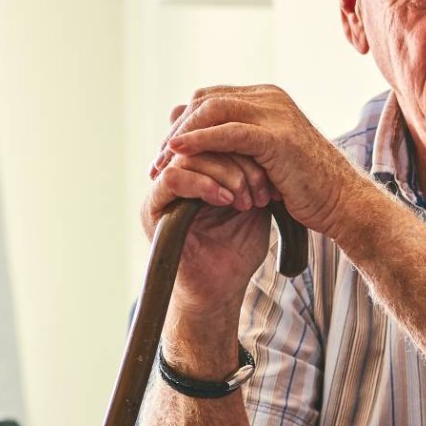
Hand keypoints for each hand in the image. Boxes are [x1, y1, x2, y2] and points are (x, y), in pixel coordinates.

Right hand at [145, 110, 277, 315]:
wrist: (221, 289)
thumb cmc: (238, 249)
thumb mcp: (253, 202)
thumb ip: (254, 172)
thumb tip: (268, 138)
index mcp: (199, 169)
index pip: (216, 135)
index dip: (244, 145)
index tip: (272, 168)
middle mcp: (178, 175)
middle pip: (202, 140)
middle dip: (237, 160)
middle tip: (260, 186)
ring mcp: (163, 191)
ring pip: (188, 155)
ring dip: (223, 172)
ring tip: (245, 196)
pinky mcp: (154, 209)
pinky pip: (172, 179)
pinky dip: (201, 184)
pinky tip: (225, 200)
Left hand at [158, 85, 369, 239]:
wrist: (343, 203)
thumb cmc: (306, 187)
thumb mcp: (265, 159)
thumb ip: (237, 146)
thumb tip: (196, 145)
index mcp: (267, 100)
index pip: (210, 98)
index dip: (183, 122)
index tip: (165, 153)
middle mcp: (271, 99)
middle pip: (206, 100)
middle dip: (177, 129)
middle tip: (157, 161)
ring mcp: (276, 114)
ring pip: (213, 110)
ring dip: (182, 136)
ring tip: (163, 161)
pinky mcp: (277, 138)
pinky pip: (228, 132)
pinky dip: (200, 140)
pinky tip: (179, 153)